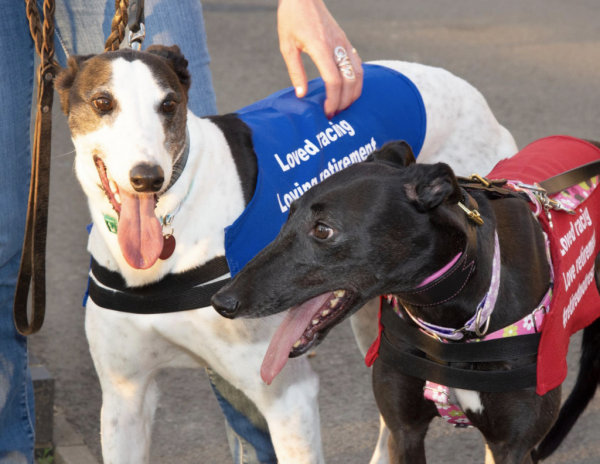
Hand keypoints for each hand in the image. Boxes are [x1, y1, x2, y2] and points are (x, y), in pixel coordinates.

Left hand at [278, 0, 363, 118]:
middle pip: (349, 81)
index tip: (327, 112)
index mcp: (321, 48)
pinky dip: (357, 81)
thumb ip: (296, 71)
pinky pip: (358, 65)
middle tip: (334, 114)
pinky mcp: (346, 42)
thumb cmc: (292, 19)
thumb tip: (302, 94)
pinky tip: (349, 90)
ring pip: (358, 74)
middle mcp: (337, 46)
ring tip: (343, 106)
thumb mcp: (287, 46)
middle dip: (344, 102)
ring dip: (354, 94)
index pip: (334, 80)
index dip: (333, 100)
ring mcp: (344, 43)